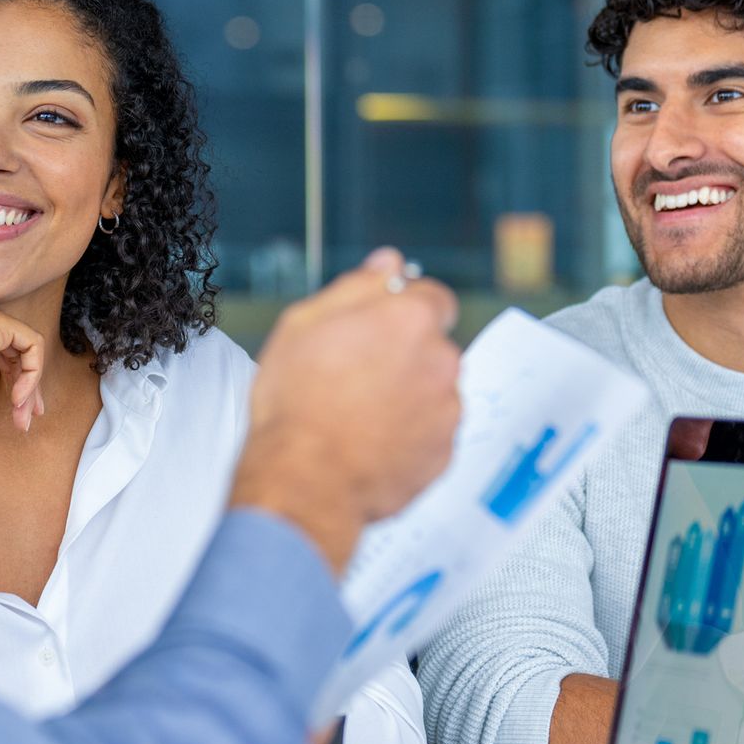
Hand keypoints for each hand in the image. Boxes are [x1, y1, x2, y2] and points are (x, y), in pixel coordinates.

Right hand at [0, 297, 46, 466]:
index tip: (14, 403)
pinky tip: (18, 399)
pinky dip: (32, 373)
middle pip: (7, 343)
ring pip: (21, 345)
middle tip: (26, 416)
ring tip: (23, 417)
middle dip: (22, 380)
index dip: (5, 370)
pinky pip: (31, 344)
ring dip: (28, 384)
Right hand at [230, 247, 459, 574]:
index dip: (404, 310)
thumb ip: (357, 286)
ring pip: (433, 391)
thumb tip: (388, 263)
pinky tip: (370, 441)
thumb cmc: (296, 404)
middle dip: (404, 356)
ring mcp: (447, 410)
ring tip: (359, 415)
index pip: (433, 297)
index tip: (380, 327)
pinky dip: (409, 434)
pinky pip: (431, 433)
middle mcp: (440, 360)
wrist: (303, 480)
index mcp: (410, 320)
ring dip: (408, 396)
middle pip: (433, 347)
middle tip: (356, 376)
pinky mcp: (444, 453)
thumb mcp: (305, 324)